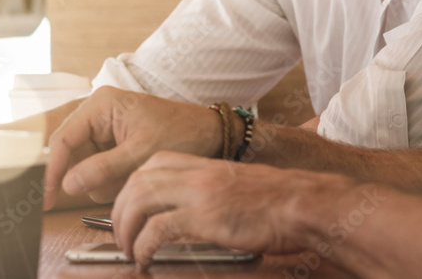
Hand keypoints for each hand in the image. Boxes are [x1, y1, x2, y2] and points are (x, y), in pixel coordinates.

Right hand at [44, 87, 223, 208]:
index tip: (48, 198)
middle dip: (94, 175)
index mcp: (100, 105)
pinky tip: (135, 173)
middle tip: (118, 180)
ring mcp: (104, 132)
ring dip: (107, 181)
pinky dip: (115, 181)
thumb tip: (68, 184)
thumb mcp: (141, 153)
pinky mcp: (113, 147)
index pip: (63, 139)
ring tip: (135, 171)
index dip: (52, 170)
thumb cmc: (181, 133)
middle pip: (72, 156)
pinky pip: (100, 172)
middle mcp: (97, 115)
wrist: (209, 135)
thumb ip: (103, 168)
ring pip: (86, 169)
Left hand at [110, 152, 355, 266]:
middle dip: (119, 210)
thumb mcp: (235, 185)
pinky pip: (157, 228)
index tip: (127, 208)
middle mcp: (195, 173)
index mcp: (202, 164)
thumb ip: (208, 189)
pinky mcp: (204, 217)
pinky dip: (143, 245)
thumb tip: (188, 209)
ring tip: (128, 250)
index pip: (150, 164)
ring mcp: (198, 193)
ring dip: (125, 229)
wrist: (302, 204)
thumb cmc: (277, 201)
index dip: (130, 186)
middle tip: (120, 234)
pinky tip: (145, 258)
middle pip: (137, 182)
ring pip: (139, 202)